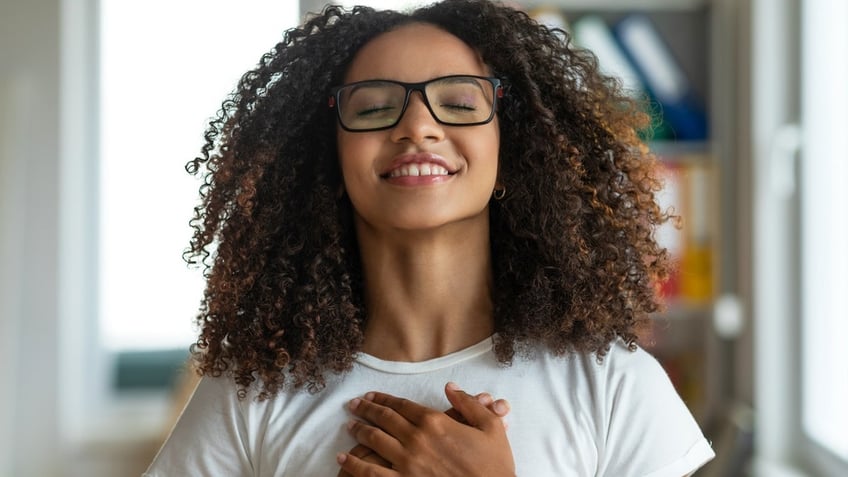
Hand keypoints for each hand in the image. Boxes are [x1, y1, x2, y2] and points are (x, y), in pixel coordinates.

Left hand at [336, 382, 514, 476]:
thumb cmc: (494, 466)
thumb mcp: (491, 427)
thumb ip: (468, 403)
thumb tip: (450, 386)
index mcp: (435, 422)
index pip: (401, 405)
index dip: (383, 399)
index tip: (371, 396)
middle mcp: (416, 439)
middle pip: (383, 419)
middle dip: (365, 410)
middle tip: (353, 406)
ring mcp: (407, 463)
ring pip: (374, 441)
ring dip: (359, 431)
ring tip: (350, 426)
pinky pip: (370, 473)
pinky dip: (354, 464)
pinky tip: (343, 459)